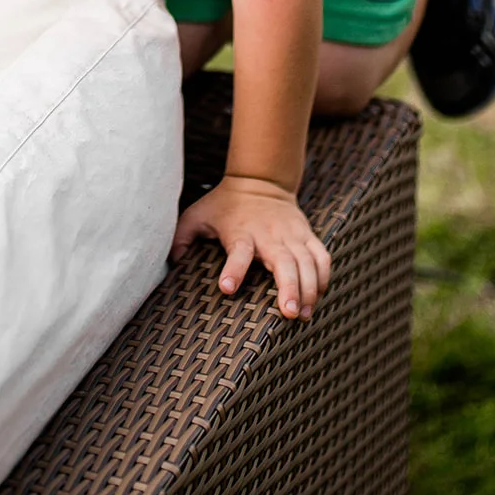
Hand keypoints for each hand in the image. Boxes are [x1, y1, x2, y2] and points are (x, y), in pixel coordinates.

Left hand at [171, 175, 330, 317]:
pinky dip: (324, 276)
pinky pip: (322, 257)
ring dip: (309, 289)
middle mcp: (269, 234)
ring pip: (307, 262)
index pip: (237, 252)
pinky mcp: (307, 234)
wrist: (260, 180)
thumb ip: (182, 236)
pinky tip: (320, 295)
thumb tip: (171, 261)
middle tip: (289, 313)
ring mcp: (291, 234)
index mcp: (240, 232)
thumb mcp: (198, 215)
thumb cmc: (225, 204)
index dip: (233, 270)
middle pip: (283, 261)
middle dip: (289, 287)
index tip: (226, 287)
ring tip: (304, 314)